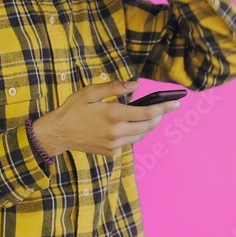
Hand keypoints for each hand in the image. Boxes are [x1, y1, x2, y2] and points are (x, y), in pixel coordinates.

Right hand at [32, 80, 180, 156]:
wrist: (58, 133)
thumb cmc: (74, 109)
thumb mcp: (91, 92)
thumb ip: (114, 87)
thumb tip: (136, 84)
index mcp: (113, 114)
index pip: (147, 113)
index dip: (164, 108)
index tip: (176, 103)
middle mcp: (116, 132)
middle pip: (148, 125)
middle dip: (160, 116)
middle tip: (166, 108)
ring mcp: (113, 144)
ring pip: (141, 135)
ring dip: (148, 125)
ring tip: (149, 114)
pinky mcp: (110, 152)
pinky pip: (129, 142)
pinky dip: (133, 132)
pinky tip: (129, 124)